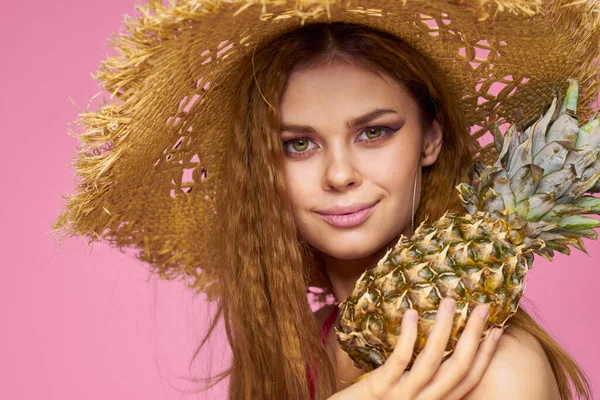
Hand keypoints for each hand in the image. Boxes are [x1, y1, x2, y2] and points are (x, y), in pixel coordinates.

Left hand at [329, 298, 503, 399]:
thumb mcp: (407, 395)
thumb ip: (422, 380)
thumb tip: (437, 347)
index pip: (469, 378)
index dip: (485, 355)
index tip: (496, 330)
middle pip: (457, 368)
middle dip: (473, 337)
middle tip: (482, 307)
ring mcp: (403, 397)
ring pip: (431, 362)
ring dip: (444, 329)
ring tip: (450, 302)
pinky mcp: (380, 389)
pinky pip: (400, 360)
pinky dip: (409, 336)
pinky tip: (413, 314)